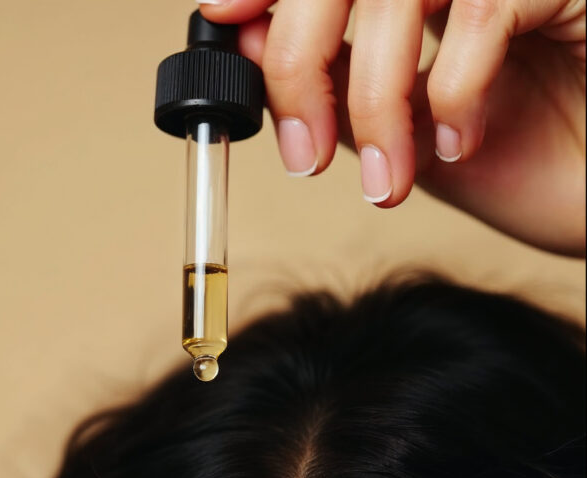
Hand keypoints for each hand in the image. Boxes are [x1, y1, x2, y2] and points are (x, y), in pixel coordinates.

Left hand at [199, 0, 585, 255]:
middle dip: (303, 59)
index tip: (225, 19)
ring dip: (372, 95)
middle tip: (304, 152)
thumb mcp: (410, 133)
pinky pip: (482, 9)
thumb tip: (251, 46)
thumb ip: (343, 87)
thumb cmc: (536, 165)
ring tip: (383, 178)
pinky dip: (451, 86)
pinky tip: (458, 142)